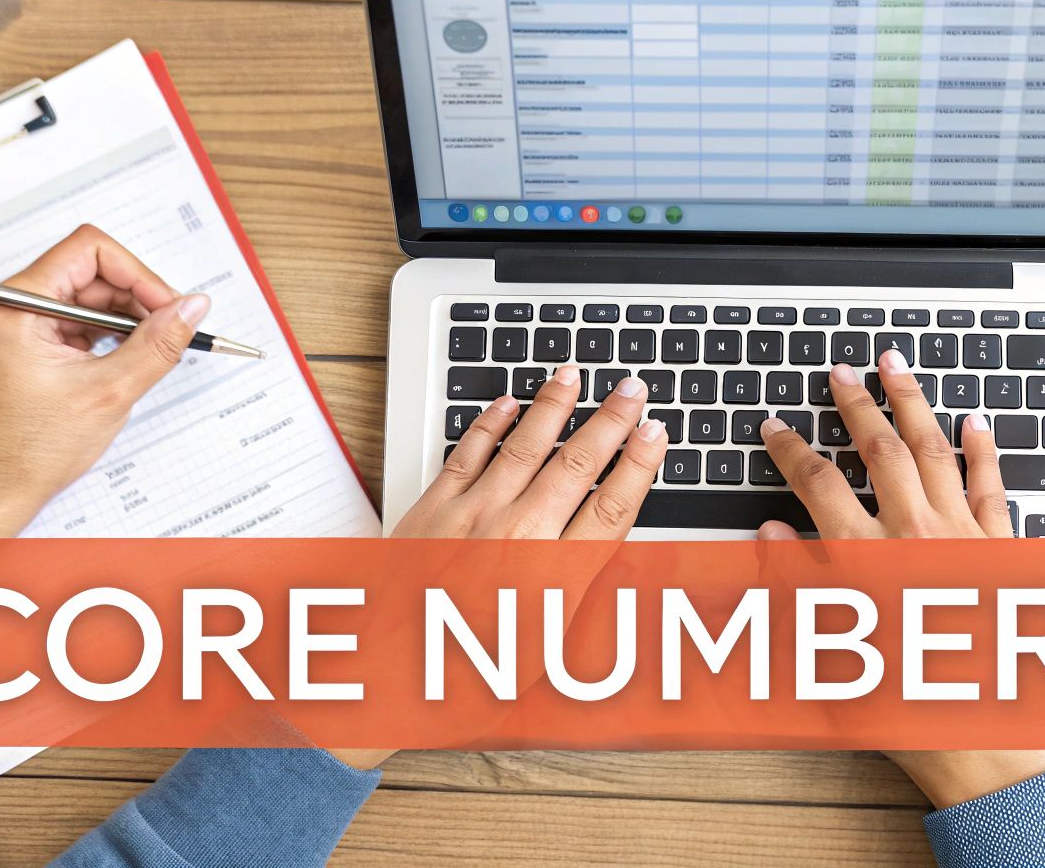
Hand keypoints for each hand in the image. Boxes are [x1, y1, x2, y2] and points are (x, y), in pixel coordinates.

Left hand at [0, 225, 209, 537]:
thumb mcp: (110, 391)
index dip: (138, 274)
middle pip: (85, 273)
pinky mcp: (12, 346)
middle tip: (169, 330)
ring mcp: (4, 326)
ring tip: (145, 352)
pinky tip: (119, 361)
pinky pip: (65, 322)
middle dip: (133, 299)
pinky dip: (98, 336)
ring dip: (119, 319)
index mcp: (13, 306)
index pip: (88, 251)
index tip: (168, 305)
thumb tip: (191, 308)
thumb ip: (159, 343)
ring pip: (78, 298)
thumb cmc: (27, 452)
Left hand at [331, 364, 666, 771]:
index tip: (657, 434)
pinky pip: (468, 452)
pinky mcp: (433, 508)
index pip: (613, 507)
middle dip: (611, 420)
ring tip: (572, 374)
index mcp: (553, 578)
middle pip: (577, 465)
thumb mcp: (542, 648)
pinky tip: (507, 403)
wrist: (387, 665)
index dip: (640, 465)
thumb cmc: (464, 669)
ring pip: (525, 446)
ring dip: (553, 405)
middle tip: (632, 388)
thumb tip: (609, 562)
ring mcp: (473, 516)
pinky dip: (490, 423)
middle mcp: (518, 538)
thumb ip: (576, 596)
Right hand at [757, 347, 1044, 807]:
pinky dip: (982, 450)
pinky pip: (991, 486)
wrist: (986, 738)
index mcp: (868, 559)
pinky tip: (974, 422)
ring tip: (897, 366)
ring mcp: (965, 538)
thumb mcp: (828, 653)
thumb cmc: (905, 705)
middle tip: (841, 371)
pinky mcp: (1002, 551)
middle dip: (856, 405)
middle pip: (881, 452)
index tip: (774, 428)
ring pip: (936, 452)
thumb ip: (796, 588)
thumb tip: (768, 538)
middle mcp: (918, 538)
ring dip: (914, 404)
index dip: (791, 450)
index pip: (818, 486)